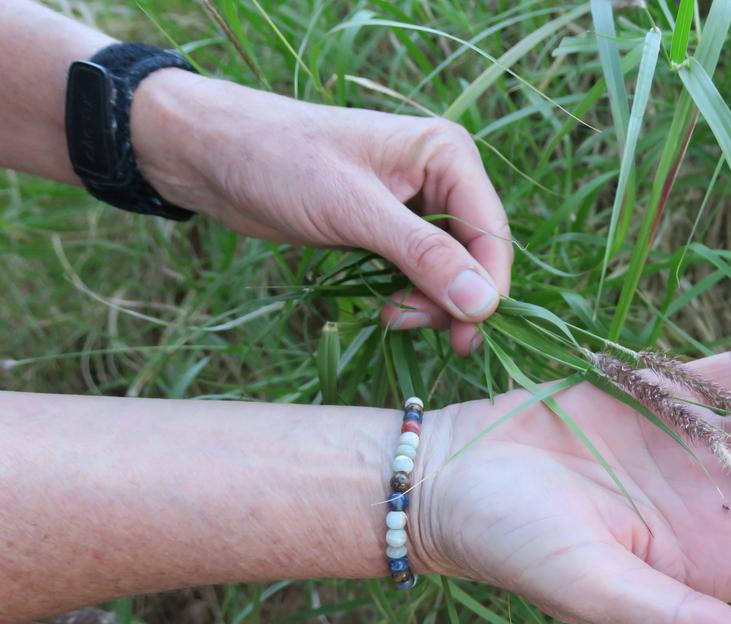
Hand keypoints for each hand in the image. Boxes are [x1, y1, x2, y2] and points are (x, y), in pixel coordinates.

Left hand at [131, 70, 510, 355]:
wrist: (213, 154)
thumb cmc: (280, 162)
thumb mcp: (354, 210)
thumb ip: (423, 256)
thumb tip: (484, 304)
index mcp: (447, 154)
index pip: (491, 232)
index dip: (487, 287)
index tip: (465, 335)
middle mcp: (443, 177)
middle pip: (477, 256)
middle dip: (454, 299)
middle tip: (410, 327)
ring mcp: (417, 205)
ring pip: (451, 271)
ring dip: (430, 303)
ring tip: (389, 318)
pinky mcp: (390, 228)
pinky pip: (421, 273)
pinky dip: (410, 297)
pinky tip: (385, 309)